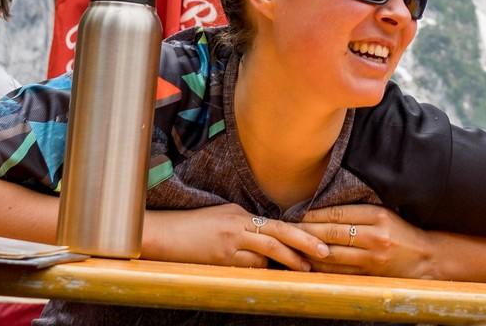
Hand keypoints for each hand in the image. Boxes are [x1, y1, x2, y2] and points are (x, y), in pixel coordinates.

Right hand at [141, 202, 330, 271]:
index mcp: (241, 213)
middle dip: (304, 244)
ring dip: (282, 263)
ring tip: (303, 270)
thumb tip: (270, 238)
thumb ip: (247, 225)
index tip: (320, 243)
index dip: (301, 234)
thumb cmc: (192, 228)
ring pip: (266, 254)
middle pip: (279, 234)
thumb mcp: (223, 218)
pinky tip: (260, 273)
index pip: (278, 224)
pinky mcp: (220, 257)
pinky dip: (257, 271)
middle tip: (324, 254)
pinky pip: (247, 266)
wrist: (161, 235)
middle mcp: (238, 224)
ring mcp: (230, 241)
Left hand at [299, 204, 435, 279]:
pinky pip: (339, 271)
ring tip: (292, 247)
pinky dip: (321, 267)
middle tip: (287, 230)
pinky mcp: (370, 275)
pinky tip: (309, 263)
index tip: (298, 215)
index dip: (314, 215)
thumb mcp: (385, 214)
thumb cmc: (402, 232)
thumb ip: (358, 212)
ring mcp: (372, 258)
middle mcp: (375, 236)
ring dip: (309, 252)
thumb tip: (324, 211)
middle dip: (306, 232)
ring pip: (332, 255)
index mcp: (378, 216)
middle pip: (331, 234)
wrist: (426, 257)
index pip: (338, 214)